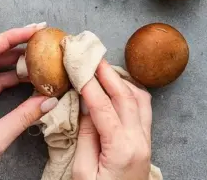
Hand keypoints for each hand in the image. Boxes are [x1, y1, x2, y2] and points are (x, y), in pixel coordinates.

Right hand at [73, 60, 151, 179]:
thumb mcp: (83, 172)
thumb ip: (86, 137)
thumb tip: (86, 108)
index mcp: (121, 149)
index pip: (103, 106)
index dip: (89, 84)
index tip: (78, 67)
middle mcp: (139, 140)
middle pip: (125, 96)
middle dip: (107, 73)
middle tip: (93, 57)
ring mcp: (146, 139)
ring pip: (139, 98)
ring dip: (121, 80)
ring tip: (105, 68)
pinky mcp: (145, 140)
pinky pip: (143, 108)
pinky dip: (132, 91)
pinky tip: (120, 86)